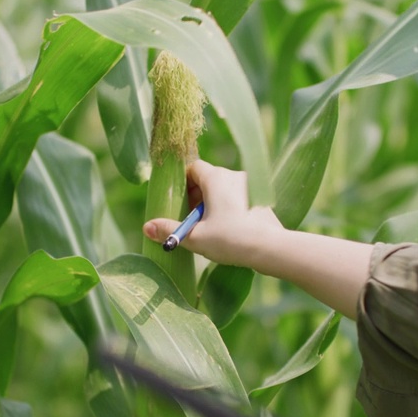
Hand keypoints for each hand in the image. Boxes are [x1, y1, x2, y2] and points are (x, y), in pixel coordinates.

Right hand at [142, 160, 284, 267]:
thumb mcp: (196, 237)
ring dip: (211, 205)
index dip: (182, 183)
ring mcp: (249, 187)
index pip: (193, 168)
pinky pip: (237, 198)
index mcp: (216, 178)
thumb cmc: (232, 239)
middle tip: (190, 220)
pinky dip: (228, 209)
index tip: (179, 203)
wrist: (272, 249)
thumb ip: (170, 230)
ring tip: (208, 229)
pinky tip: (228, 231)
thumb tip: (146, 227)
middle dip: (195, 198)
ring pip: (223, 190)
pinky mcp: (259, 200)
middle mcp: (233, 176)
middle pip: (207, 179)